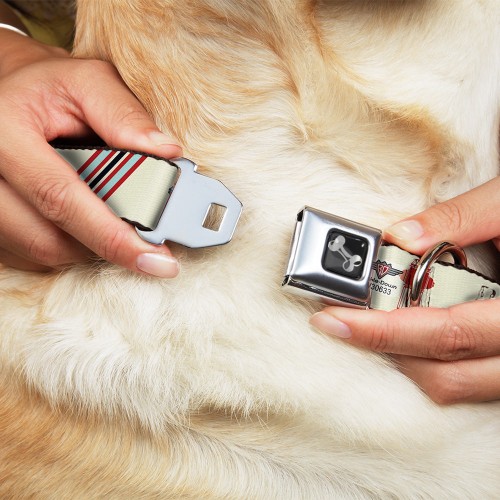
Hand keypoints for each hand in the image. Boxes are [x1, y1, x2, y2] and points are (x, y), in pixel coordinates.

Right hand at [0, 29, 181, 276]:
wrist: (5, 93)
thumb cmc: (48, 87)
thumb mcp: (87, 82)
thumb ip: (125, 114)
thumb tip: (167, 153)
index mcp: (4, 132)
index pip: (60, 197)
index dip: (112, 236)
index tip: (157, 260)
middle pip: (49, 239)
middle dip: (105, 245)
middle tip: (145, 242)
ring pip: (41, 252)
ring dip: (87, 246)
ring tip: (110, 218)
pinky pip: (30, 255)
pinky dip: (66, 245)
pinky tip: (82, 221)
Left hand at [311, 177, 499, 403]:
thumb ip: (461, 217)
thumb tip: (400, 235)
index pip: (446, 332)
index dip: (383, 331)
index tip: (333, 319)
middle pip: (445, 374)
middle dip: (383, 348)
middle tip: (339, 320)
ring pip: (456, 386)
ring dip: (406, 359)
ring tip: (370, 324)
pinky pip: (469, 381)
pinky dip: (432, 361)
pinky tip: (410, 331)